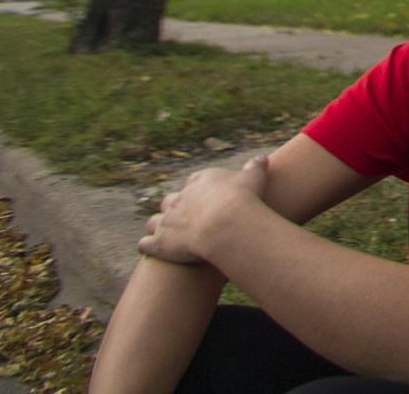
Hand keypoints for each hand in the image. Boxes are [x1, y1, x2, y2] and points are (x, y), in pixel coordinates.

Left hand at [138, 155, 269, 264]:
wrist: (225, 223)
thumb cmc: (242, 198)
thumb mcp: (254, 177)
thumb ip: (255, 167)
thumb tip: (262, 158)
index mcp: (200, 182)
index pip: (193, 182)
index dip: (199, 190)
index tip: (207, 197)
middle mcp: (179, 199)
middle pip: (170, 201)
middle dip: (175, 208)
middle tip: (187, 218)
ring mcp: (166, 221)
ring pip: (154, 221)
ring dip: (158, 226)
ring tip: (168, 235)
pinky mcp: (159, 242)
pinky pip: (146, 244)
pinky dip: (148, 246)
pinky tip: (153, 250)